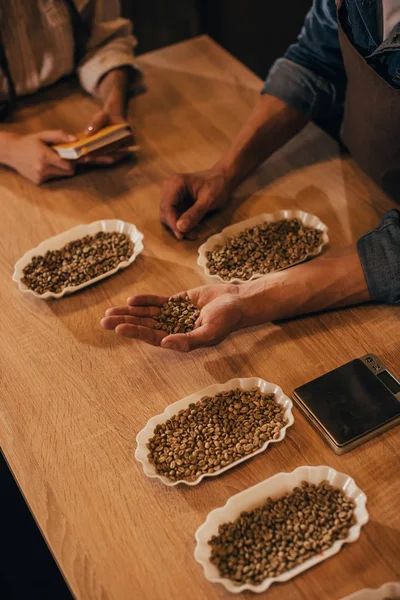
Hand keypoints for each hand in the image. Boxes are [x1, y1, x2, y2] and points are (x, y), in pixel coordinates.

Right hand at [7, 130, 75, 183]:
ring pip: (61, 175)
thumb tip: (76, 139)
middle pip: (67, 172)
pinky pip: (52, 178)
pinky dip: (53, 172)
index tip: (76, 156)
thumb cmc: (29, 141)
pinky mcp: (38, 181)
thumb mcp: (43, 135)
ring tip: (54, 160)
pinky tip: (45, 165)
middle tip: (67, 158)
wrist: (11, 152)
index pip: (69, 165)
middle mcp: (43, 169)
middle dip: (70, 165)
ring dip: (61, 169)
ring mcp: (40, 176)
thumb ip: (60, 136)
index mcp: (45, 156)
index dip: (75, 161)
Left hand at [82, 111, 132, 164]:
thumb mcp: (102, 115)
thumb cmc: (108, 117)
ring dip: (96, 160)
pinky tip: (85, 158)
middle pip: (111, 155)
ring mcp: (123, 153)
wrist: (113, 120)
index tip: (88, 151)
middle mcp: (128, 147)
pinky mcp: (117, 156)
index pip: (113, 146)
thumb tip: (87, 134)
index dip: (101, 150)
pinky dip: (96, 159)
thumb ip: (96, 123)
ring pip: (109, 160)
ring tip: (82, 159)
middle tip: (83, 157)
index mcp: (128, 136)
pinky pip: (106, 159)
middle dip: (97, 157)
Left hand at [101, 284, 241, 351]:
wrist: (238, 301)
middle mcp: (175, 329)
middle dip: (125, 322)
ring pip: (147, 314)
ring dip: (129, 312)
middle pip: (145, 326)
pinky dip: (145, 300)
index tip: (118, 328)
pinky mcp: (178, 302)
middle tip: (104, 321)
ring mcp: (175, 315)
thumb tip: (166, 343)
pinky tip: (132, 300)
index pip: (152, 337)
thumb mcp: (210, 332)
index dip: (135, 332)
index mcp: (180, 340)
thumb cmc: (228, 319)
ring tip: (109, 312)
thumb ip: (189, 340)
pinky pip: (158, 302)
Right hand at [160, 168, 232, 239]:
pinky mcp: (176, 202)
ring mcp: (172, 195)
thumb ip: (194, 213)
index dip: (172, 222)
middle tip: (191, 236)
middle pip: (166, 212)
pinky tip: (193, 230)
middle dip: (176, 226)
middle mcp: (170, 188)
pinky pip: (175, 216)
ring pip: (169, 216)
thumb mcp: (208, 200)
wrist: (223, 179)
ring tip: (194, 234)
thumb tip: (180, 228)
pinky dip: (182, 224)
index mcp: (175, 183)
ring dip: (179, 227)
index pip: (167, 206)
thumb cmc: (217, 185)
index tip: (181, 235)